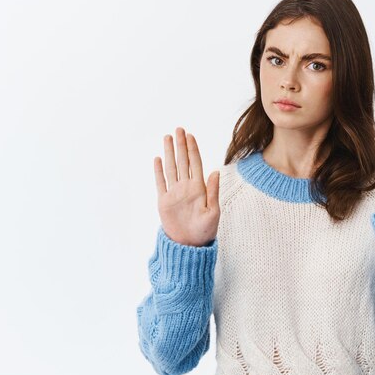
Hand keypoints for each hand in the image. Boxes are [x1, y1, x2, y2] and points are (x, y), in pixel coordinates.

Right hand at [154, 127, 219, 246]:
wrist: (189, 246)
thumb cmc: (205, 231)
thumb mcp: (213, 212)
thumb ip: (213, 191)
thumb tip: (215, 171)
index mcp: (199, 188)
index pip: (195, 163)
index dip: (192, 149)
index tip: (190, 135)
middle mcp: (186, 187)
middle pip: (182, 161)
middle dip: (180, 145)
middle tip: (178, 129)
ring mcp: (174, 193)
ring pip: (171, 168)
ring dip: (169, 153)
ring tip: (167, 138)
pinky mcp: (164, 202)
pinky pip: (160, 183)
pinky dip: (158, 171)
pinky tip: (158, 159)